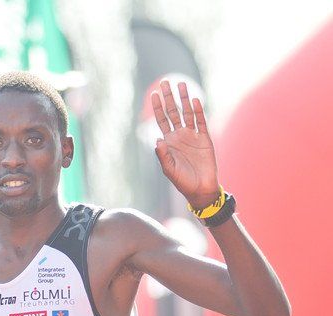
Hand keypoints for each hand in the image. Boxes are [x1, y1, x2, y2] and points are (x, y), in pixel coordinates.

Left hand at [152, 80, 219, 209]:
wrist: (201, 189)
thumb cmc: (183, 182)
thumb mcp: (169, 170)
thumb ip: (163, 156)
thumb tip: (158, 140)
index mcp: (170, 142)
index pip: (162, 120)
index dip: (158, 108)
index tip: (154, 94)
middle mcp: (180, 136)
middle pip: (173, 112)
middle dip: (169, 98)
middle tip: (165, 82)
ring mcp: (193, 136)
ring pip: (187, 113)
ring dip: (184, 99)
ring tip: (181, 84)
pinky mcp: (205, 139)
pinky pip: (201, 122)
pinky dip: (198, 111)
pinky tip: (194, 100)